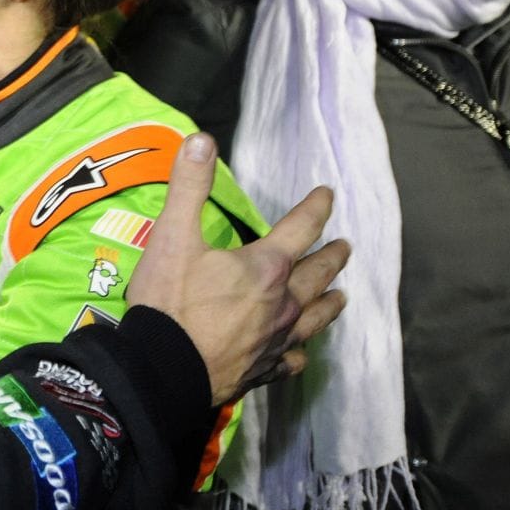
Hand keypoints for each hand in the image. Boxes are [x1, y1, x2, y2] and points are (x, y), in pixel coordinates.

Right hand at [125, 133, 349, 405]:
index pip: (301, 228)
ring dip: (329, 303)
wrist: (165, 369)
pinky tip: (299, 352)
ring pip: (315, 317)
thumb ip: (188, 187)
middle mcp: (282, 302)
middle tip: (344, 247)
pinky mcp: (265, 369)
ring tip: (340, 297)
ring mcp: (277, 339)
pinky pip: (292, 358)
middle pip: (318, 274)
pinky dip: (299, 351)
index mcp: (265, 266)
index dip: (316, 208)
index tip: (328, 195)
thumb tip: (201, 140)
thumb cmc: (170, 301)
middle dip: (332, 257)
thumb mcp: (172, 236)